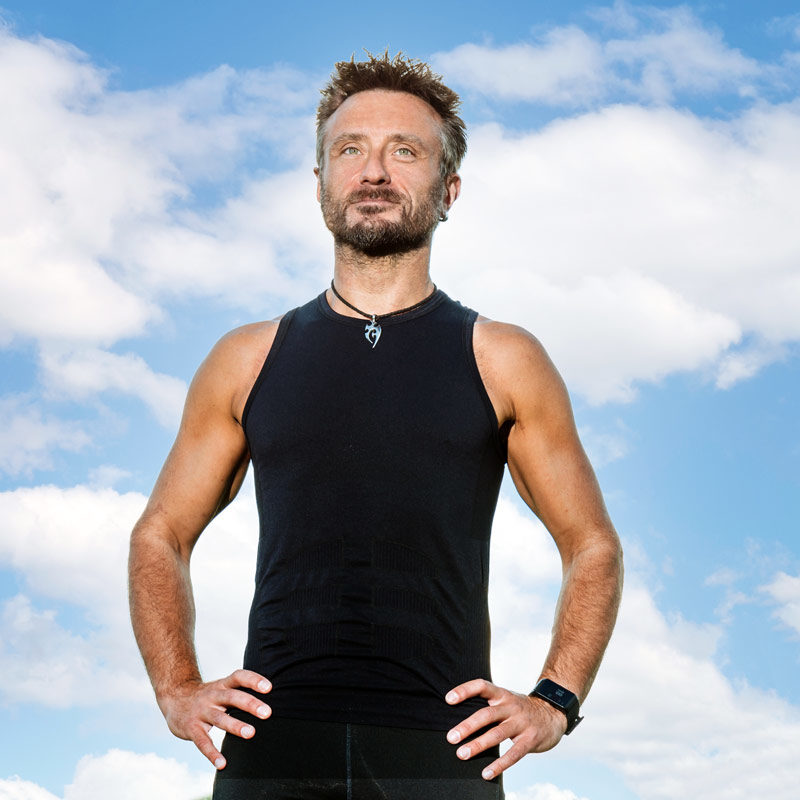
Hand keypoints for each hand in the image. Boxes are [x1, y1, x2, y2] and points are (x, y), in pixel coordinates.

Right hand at [158, 669, 271, 768]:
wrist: (174, 697)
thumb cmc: (207, 695)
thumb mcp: (221, 689)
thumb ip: (240, 693)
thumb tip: (268, 703)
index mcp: (222, 685)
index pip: (239, 677)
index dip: (253, 680)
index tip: (269, 687)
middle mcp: (212, 696)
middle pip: (232, 697)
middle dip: (250, 704)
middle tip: (267, 713)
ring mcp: (201, 711)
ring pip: (219, 718)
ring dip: (235, 726)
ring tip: (251, 733)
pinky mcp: (191, 728)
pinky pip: (202, 741)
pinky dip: (212, 753)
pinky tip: (222, 763)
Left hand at [445, 678, 566, 779]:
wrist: (553, 713)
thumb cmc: (520, 709)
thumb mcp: (506, 700)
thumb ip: (488, 706)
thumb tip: (459, 720)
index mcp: (502, 695)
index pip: (482, 686)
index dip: (465, 690)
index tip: (448, 699)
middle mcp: (511, 706)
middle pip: (486, 714)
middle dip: (467, 726)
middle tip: (451, 737)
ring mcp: (521, 723)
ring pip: (497, 734)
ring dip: (478, 745)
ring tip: (462, 754)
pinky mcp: (530, 739)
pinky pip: (513, 754)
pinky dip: (499, 765)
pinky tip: (486, 773)